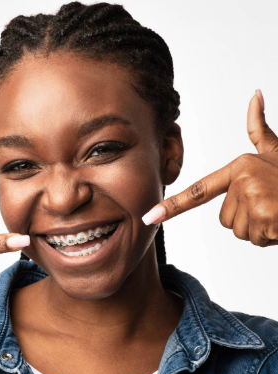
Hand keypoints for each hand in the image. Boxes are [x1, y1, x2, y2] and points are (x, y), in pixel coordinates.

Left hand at [142, 90, 277, 246]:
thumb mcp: (277, 151)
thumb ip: (260, 130)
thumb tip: (255, 94)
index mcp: (239, 167)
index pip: (198, 190)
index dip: (171, 206)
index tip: (148, 217)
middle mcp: (241, 181)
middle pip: (225, 219)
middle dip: (249, 219)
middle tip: (273, 205)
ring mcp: (252, 199)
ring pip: (240, 231)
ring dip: (261, 229)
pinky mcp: (264, 217)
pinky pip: (256, 239)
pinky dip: (271, 237)